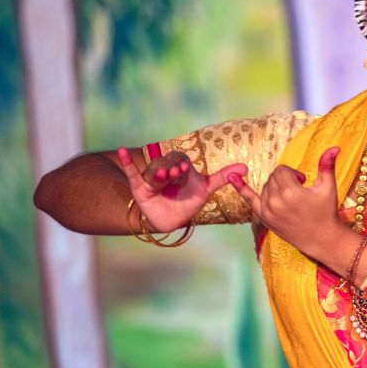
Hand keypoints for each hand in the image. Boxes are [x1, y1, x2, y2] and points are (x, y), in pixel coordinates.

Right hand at [117, 147, 247, 231]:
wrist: (171, 218)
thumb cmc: (188, 200)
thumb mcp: (206, 188)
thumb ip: (223, 177)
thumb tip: (245, 168)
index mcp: (181, 167)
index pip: (182, 162)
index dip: (182, 165)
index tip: (185, 168)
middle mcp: (166, 169)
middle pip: (167, 166)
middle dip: (171, 170)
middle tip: (176, 173)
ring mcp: (152, 177)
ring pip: (153, 173)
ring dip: (156, 173)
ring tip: (162, 178)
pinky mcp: (139, 186)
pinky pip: (132, 172)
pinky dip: (126, 162)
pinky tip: (120, 150)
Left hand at [228, 147, 346, 259]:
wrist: (322, 239)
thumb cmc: (326, 212)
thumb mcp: (328, 188)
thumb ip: (327, 166)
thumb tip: (335, 147)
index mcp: (291, 192)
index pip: (281, 170)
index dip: (293, 173)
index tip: (302, 181)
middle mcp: (276, 201)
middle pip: (273, 177)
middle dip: (285, 179)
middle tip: (299, 190)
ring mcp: (268, 211)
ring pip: (265, 187)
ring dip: (276, 187)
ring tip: (290, 198)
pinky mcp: (264, 218)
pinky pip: (249, 199)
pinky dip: (241, 188)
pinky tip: (231, 176)